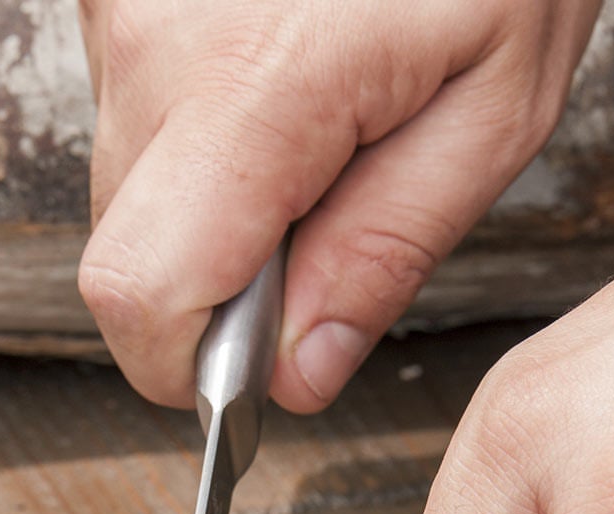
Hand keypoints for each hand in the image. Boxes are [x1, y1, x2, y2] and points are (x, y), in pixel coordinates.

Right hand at [76, 0, 600, 410]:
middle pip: (130, 256)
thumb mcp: (493, 113)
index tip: (262, 372)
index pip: (141, 296)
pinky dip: (206, 144)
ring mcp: (120, 0)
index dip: (193, 369)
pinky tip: (286, 89)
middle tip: (333, 221)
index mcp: (253, 81)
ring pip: (129, 193)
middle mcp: (153, 37)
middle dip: (221, 290)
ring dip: (218, 209)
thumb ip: (386, 254)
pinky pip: (138, 119)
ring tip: (324, 130)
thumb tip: (298, 375)